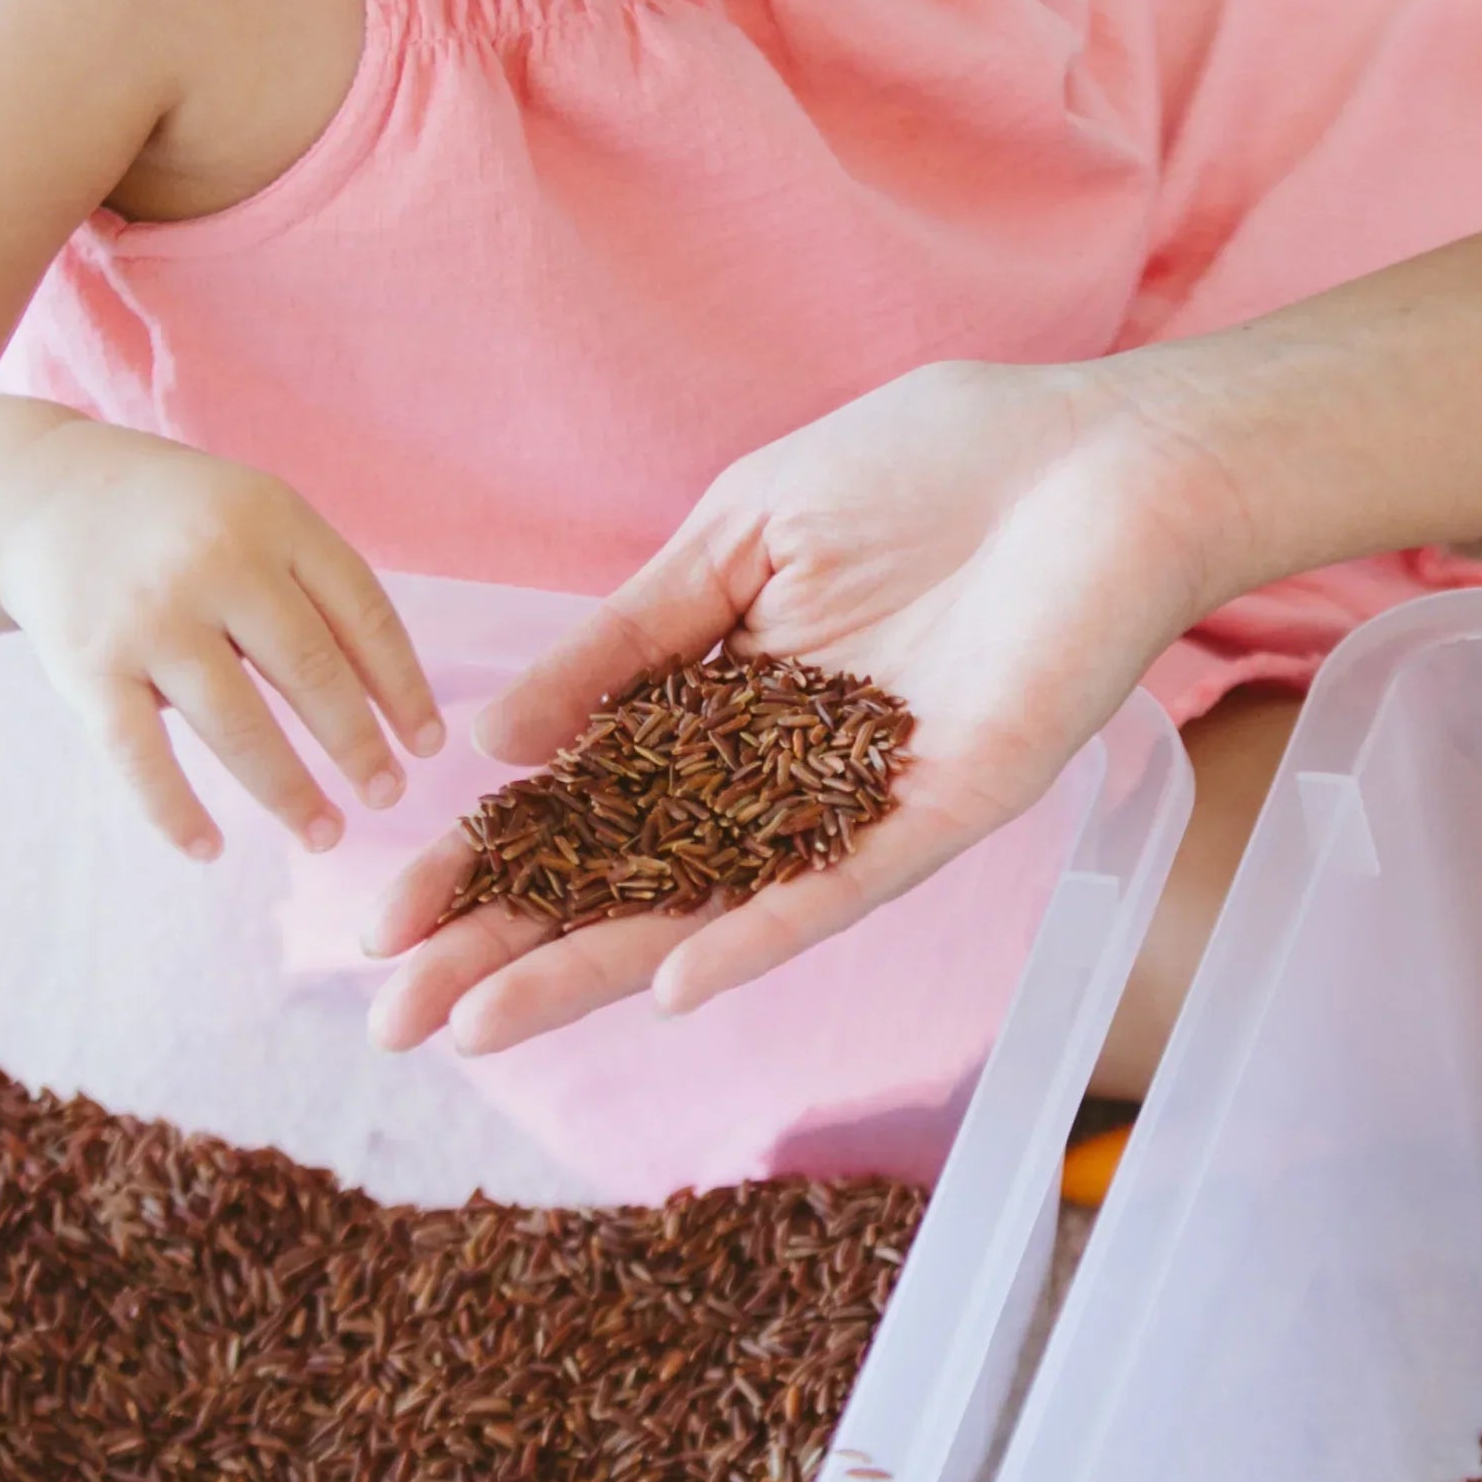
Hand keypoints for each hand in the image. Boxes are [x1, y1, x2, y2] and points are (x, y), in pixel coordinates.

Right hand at [0, 419, 444, 858]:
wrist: (44, 496)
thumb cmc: (182, 522)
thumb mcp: (257, 515)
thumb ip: (318, 588)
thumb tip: (392, 703)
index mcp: (274, 519)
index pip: (363, 614)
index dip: (404, 688)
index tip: (428, 746)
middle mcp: (216, 562)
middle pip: (310, 672)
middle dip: (358, 747)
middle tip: (387, 797)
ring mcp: (149, 617)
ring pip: (237, 725)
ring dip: (289, 792)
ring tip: (324, 835)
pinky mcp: (88, 665)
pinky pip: (140, 755)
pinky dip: (175, 811)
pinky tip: (208, 849)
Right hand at [362, 357, 1239, 1053]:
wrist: (1096, 458)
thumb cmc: (934, 465)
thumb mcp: (739, 531)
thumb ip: (627, 637)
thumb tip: (498, 740)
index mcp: (718, 697)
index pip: (577, 802)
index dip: (484, 862)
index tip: (385, 921)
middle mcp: (772, 772)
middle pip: (617, 879)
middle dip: (505, 946)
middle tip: (391, 1020)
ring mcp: (850, 803)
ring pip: (703, 908)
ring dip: (595, 966)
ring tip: (481, 1023)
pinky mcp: (937, 814)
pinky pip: (834, 889)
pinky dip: (757, 933)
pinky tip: (671, 977)